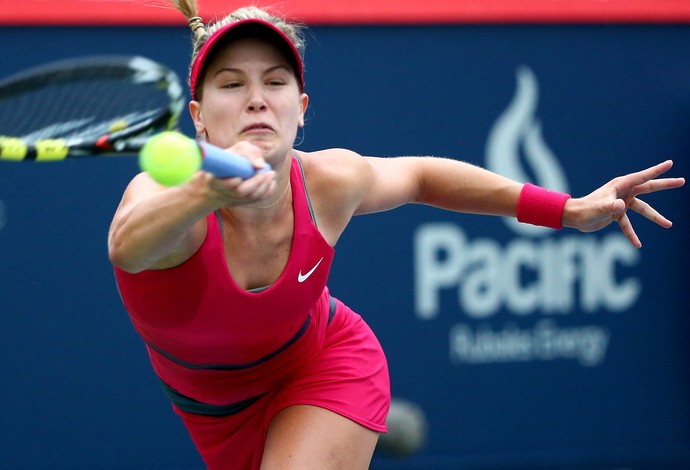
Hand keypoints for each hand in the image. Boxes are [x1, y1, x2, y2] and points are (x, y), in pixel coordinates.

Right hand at [202, 141, 276, 206]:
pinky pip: (257, 199)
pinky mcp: (244, 202)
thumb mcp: (235, 151)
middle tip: (265, 172)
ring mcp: (234, 199)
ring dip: (263, 185)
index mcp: (214, 179)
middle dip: (255, 182)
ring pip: (251, 197)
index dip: (232, 182)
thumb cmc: (230, 159)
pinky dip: (267, 191)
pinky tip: (272, 182)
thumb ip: (247, 153)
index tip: (239, 177)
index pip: (225, 184)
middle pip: (241, 192)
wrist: (222, 177)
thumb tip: (260, 166)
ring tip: (271, 173)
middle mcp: (223, 192)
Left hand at [562, 160, 684, 247]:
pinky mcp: (616, 214)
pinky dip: (632, 234)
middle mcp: (623, 192)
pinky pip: (628, 224)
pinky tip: (637, 244)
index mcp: (620, 185)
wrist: (573, 217)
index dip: (657, 170)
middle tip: (682, 181)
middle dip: (665, 185)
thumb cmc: (585, 209)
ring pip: (643, 209)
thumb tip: (620, 206)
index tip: (670, 163)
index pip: (642, 176)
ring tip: (669, 225)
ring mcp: (621, 203)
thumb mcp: (599, 208)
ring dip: (655, 217)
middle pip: (648, 188)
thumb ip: (610, 206)